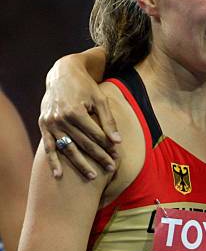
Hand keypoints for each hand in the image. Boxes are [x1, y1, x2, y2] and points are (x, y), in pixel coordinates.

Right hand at [40, 54, 120, 178]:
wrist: (62, 74)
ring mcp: (50, 123)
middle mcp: (61, 119)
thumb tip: (118, 142)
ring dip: (80, 164)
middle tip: (111, 168)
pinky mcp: (43, 125)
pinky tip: (59, 175)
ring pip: (67, 148)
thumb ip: (108, 121)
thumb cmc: (85, 87)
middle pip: (83, 143)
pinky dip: (53, 161)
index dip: (108, 146)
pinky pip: (48, 147)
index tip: (117, 156)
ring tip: (93, 176)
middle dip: (99, 157)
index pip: (95, 135)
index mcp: (75, 112)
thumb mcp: (100, 100)